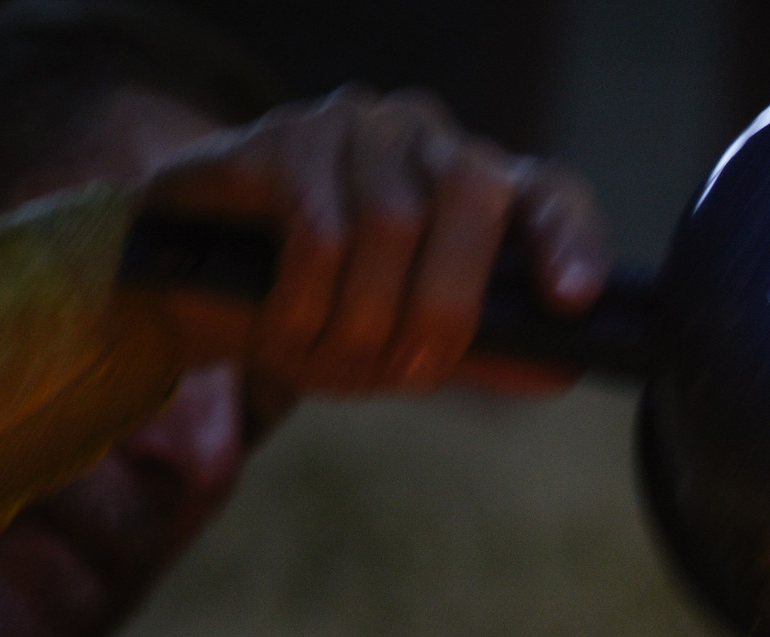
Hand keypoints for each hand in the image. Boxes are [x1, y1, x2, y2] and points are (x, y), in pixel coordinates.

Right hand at [138, 85, 608, 395]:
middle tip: (412, 376)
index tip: (569, 301)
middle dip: (447, 306)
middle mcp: (430, 140)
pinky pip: (317, 227)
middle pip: (472, 195)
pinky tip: (287, 331)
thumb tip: (560, 370)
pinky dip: (307, 302)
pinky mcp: (285, 136)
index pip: (552, 197)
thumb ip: (485, 353)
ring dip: (364, 320)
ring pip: (392, 220)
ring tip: (333, 362)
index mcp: (483, 188)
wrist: (200, 278)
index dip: (570, 243)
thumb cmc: (329, 306)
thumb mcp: (412, 342)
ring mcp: (359, 127)